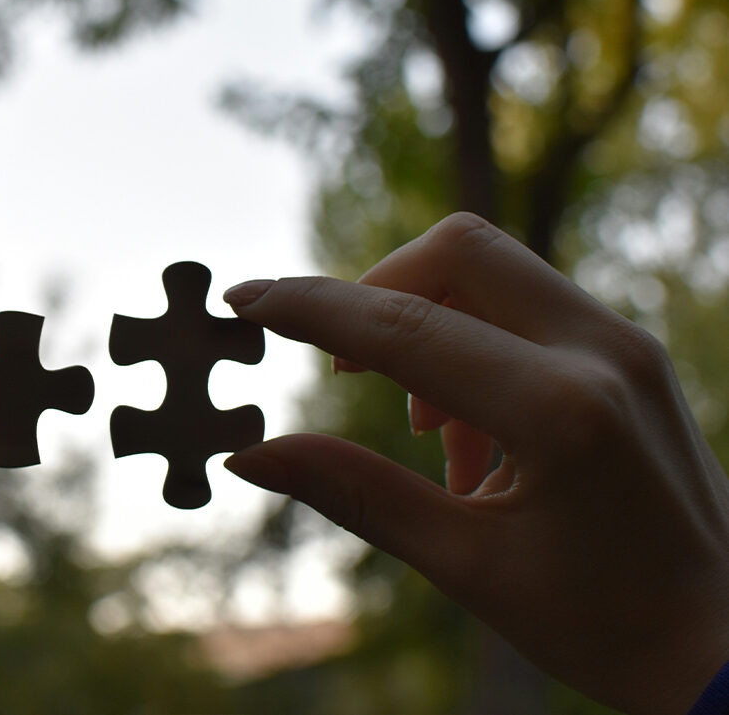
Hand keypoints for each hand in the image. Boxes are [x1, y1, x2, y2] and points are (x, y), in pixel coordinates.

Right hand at [223, 213, 728, 713]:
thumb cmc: (607, 623)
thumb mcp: (469, 565)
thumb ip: (354, 493)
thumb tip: (252, 455)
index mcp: (559, 410)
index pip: (403, 329)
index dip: (309, 309)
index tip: (243, 299)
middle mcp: (601, 351)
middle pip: (458, 249)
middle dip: (376, 291)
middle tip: (341, 369)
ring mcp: (624, 346)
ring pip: (496, 270)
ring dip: (429, 326)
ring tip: (427, 437)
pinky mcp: (629, 356)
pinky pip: (530, 309)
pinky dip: (475, 344)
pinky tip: (472, 442)